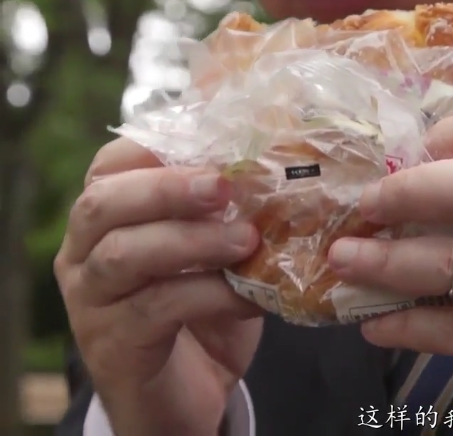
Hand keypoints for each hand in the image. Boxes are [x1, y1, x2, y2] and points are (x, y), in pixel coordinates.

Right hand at [55, 138, 261, 435]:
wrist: (187, 393)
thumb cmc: (203, 307)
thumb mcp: (216, 249)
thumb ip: (233, 207)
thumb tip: (283, 146)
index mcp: (107, 218)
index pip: (111, 164)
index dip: (159, 147)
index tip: (216, 144)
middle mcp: (84, 254)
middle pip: (104, 203)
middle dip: (167, 188)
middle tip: (225, 186)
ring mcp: (92, 302)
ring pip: (124, 255)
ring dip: (191, 241)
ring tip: (247, 240)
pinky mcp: (114, 346)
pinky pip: (156, 309)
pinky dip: (210, 295)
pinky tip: (251, 296)